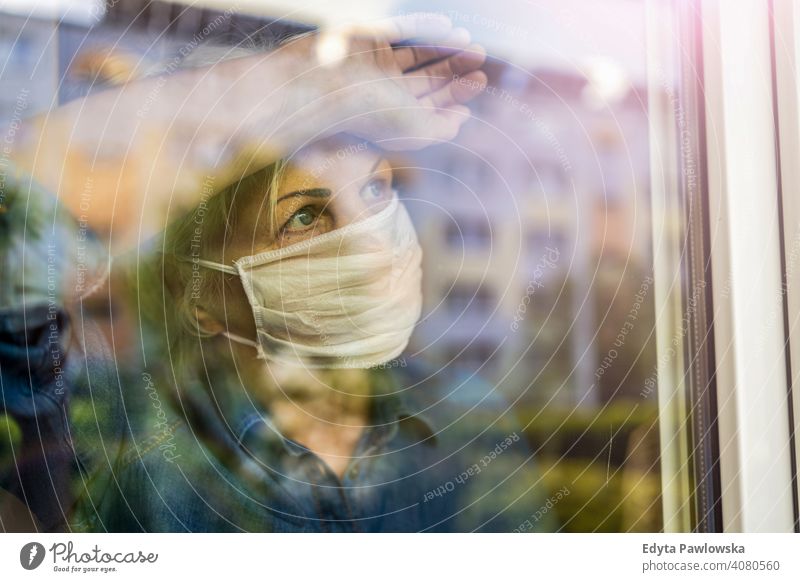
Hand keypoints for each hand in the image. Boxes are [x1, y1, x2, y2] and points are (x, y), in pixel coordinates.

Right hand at [288, 14, 487, 149]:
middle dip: (455, 69)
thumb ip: (444, 127)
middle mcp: (385, 93)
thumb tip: (462, 117)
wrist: (325, 89)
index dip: (457, 93)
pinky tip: (447, 28)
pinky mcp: (367, 41)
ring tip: (470, 44)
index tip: (480, 80)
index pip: (431, 105)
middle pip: (427, 79)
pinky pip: (399, 31)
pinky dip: (423, 28)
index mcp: (393, 118)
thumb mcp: (418, 131)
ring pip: (416, 54)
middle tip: (481, 57)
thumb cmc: (371, 116)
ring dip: (444, 49)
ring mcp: (375, 66)